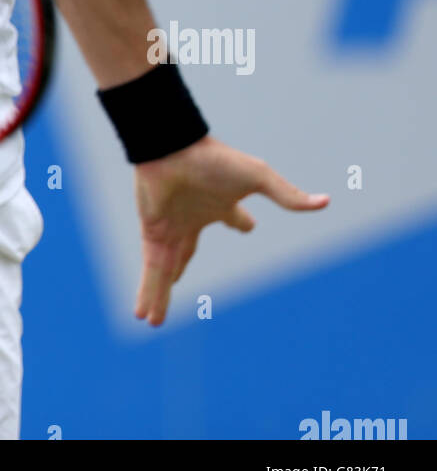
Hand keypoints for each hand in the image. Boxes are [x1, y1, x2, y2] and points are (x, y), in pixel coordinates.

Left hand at [132, 135, 328, 325]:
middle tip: (180, 286)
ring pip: (165, 269)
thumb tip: (326, 202)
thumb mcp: (258, 177)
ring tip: (153, 322)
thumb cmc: (213, 159)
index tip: (247, 226)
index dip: (241, 222)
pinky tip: (143, 314)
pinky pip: (152, 269)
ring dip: (160, 294)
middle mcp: (192, 218)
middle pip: (185, 254)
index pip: (233, 218)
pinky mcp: (153, 233)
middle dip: (180, 270)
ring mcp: (171, 227)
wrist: (171, 148)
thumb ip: (288, 195)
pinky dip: (149, 292)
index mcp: (220, 204)